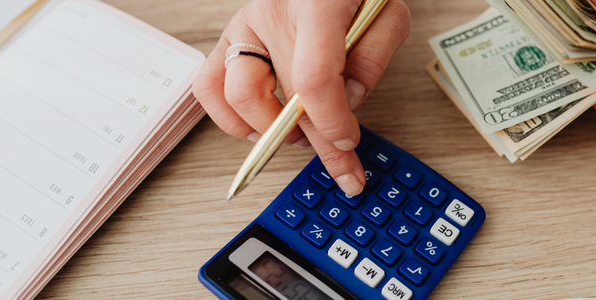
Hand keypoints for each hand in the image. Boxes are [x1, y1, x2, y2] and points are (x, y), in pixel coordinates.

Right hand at [193, 0, 410, 194]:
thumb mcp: (386, 14)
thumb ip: (373, 58)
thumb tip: (347, 103)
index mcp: (315, 5)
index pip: (313, 76)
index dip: (331, 120)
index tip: (348, 142)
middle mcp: (271, 14)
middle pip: (284, 98)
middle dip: (317, 143)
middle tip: (342, 166)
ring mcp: (245, 26)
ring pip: (236, 97)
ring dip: (269, 130)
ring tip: (299, 135)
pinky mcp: (231, 39)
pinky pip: (209, 88)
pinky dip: (231, 119)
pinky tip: (262, 126)